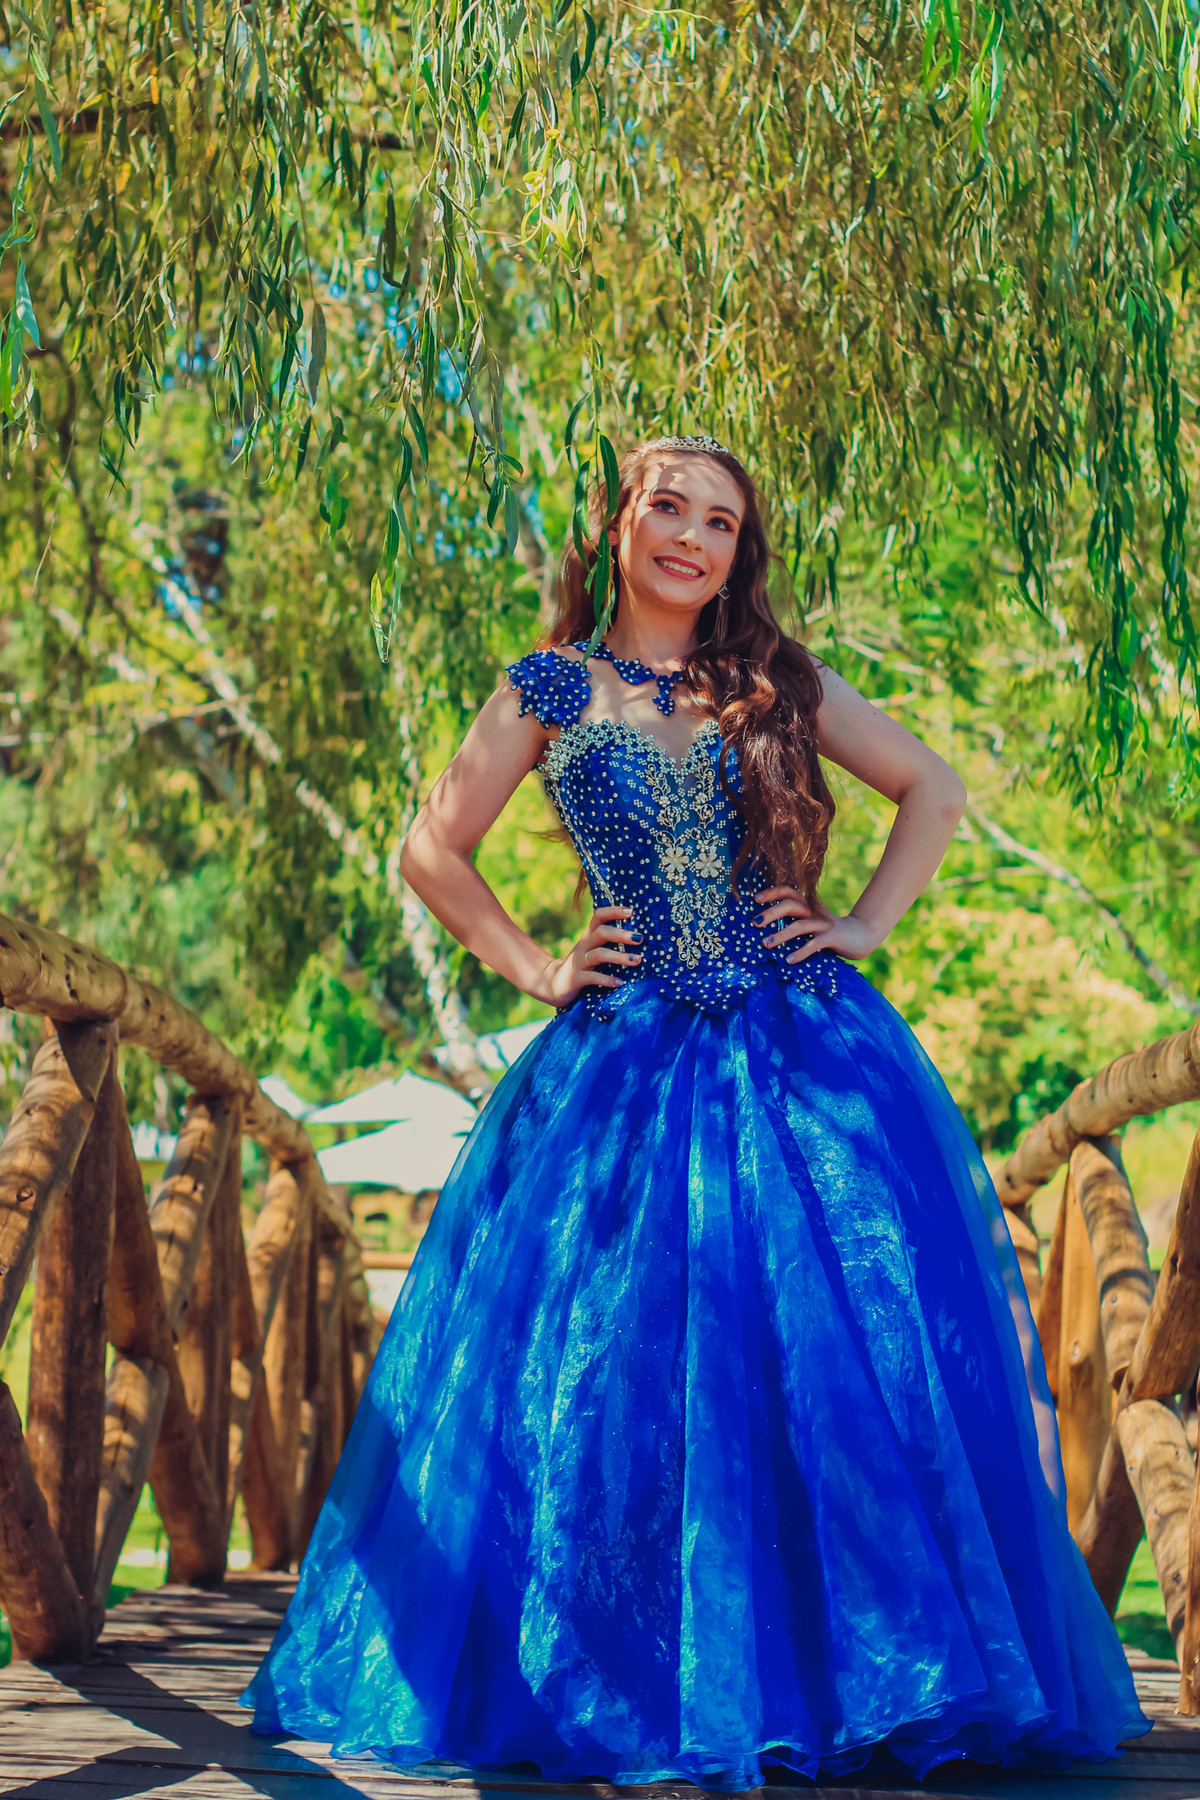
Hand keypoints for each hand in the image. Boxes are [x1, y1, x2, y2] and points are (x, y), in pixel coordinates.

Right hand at [534, 906, 642, 1006]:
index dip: (614, 911)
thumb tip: (638, 936)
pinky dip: (607, 979)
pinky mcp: (576, 978)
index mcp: (588, 936)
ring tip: (637, 960)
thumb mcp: (592, 949)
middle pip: (601, 932)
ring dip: (619, 957)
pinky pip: (593, 977)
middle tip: (640, 938)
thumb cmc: (582, 964)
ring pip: (599, 954)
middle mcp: (583, 945)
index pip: (599, 916)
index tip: (631, 911)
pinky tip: (620, 982)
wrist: (553, 983)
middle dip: (621, 934)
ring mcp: (579, 962)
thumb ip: (608, 941)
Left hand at [754, 887, 881, 962]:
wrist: (862, 935)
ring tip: (766, 944)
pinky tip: (789, 961)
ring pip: (800, 926)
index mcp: (808, 905)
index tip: (755, 899)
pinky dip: (801, 952)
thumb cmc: (829, 931)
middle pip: (791, 905)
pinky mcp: (833, 937)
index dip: (772, 892)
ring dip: (781, 934)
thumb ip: (795, 921)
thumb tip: (766, 929)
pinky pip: (815, 944)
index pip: (788, 891)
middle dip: (771, 913)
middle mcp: (814, 911)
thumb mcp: (812, 922)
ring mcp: (824, 924)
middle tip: (755, 923)